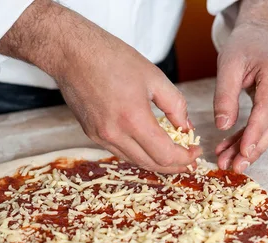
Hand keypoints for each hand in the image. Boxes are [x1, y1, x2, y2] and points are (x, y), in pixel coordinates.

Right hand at [0, 1, 199, 172]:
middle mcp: (114, 134)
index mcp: (133, 119)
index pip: (165, 155)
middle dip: (174, 165)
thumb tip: (186, 128)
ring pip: (135, 161)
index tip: (195, 152)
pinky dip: (139, 153)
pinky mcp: (91, 135)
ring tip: (172, 153)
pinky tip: (149, 144)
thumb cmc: (112, 58)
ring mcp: (100, 137)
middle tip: (188, 158)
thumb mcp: (154, 77)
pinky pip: (121, 152)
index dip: (185, 158)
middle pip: (151, 164)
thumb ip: (175, 106)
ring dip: (156, 162)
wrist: (72, 53)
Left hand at [213, 0, 267, 172]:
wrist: (260, 36)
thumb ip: (225, 95)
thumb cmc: (244, 46)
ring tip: (227, 162)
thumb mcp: (228, 65)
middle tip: (235, 167)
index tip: (244, 153)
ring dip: (247, 148)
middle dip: (253, 149)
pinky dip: (246, 139)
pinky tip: (229, 149)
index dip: (255, 134)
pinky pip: (263, 126)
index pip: (267, 110)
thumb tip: (222, 126)